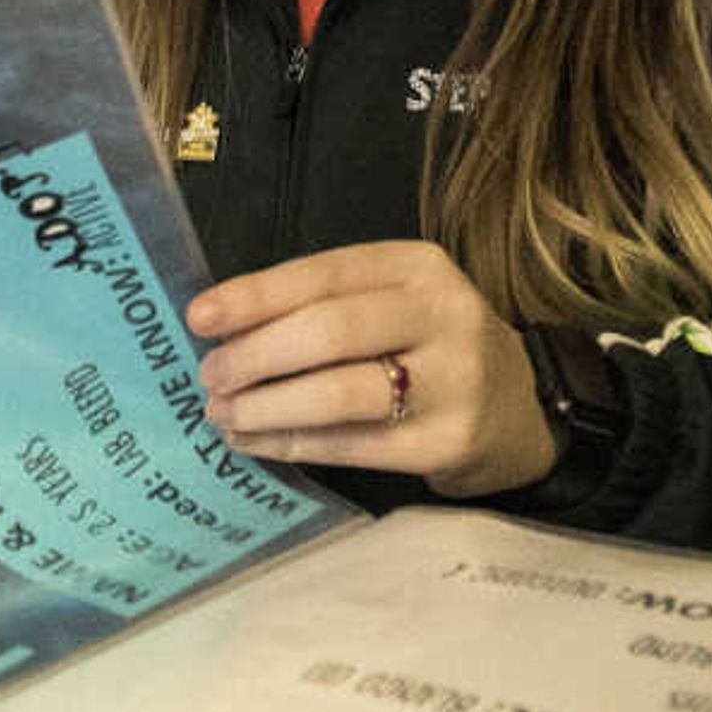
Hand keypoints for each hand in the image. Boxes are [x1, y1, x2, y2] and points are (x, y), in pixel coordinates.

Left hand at [189, 242, 555, 498]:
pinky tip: (254, 440)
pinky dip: (290, 443)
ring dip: (266, 406)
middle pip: (329, 331)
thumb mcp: (391, 301)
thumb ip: (322, 303)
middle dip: (255, 355)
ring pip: (338, 393)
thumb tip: (221, 328)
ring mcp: (452, 381)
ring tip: (223, 412)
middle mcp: (444, 315)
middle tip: (210, 375)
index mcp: (420, 267)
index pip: (325, 274)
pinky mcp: (446, 441)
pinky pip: (351, 445)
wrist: (512, 407)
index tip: (199, 317)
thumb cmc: (426, 345)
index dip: (255, 295)